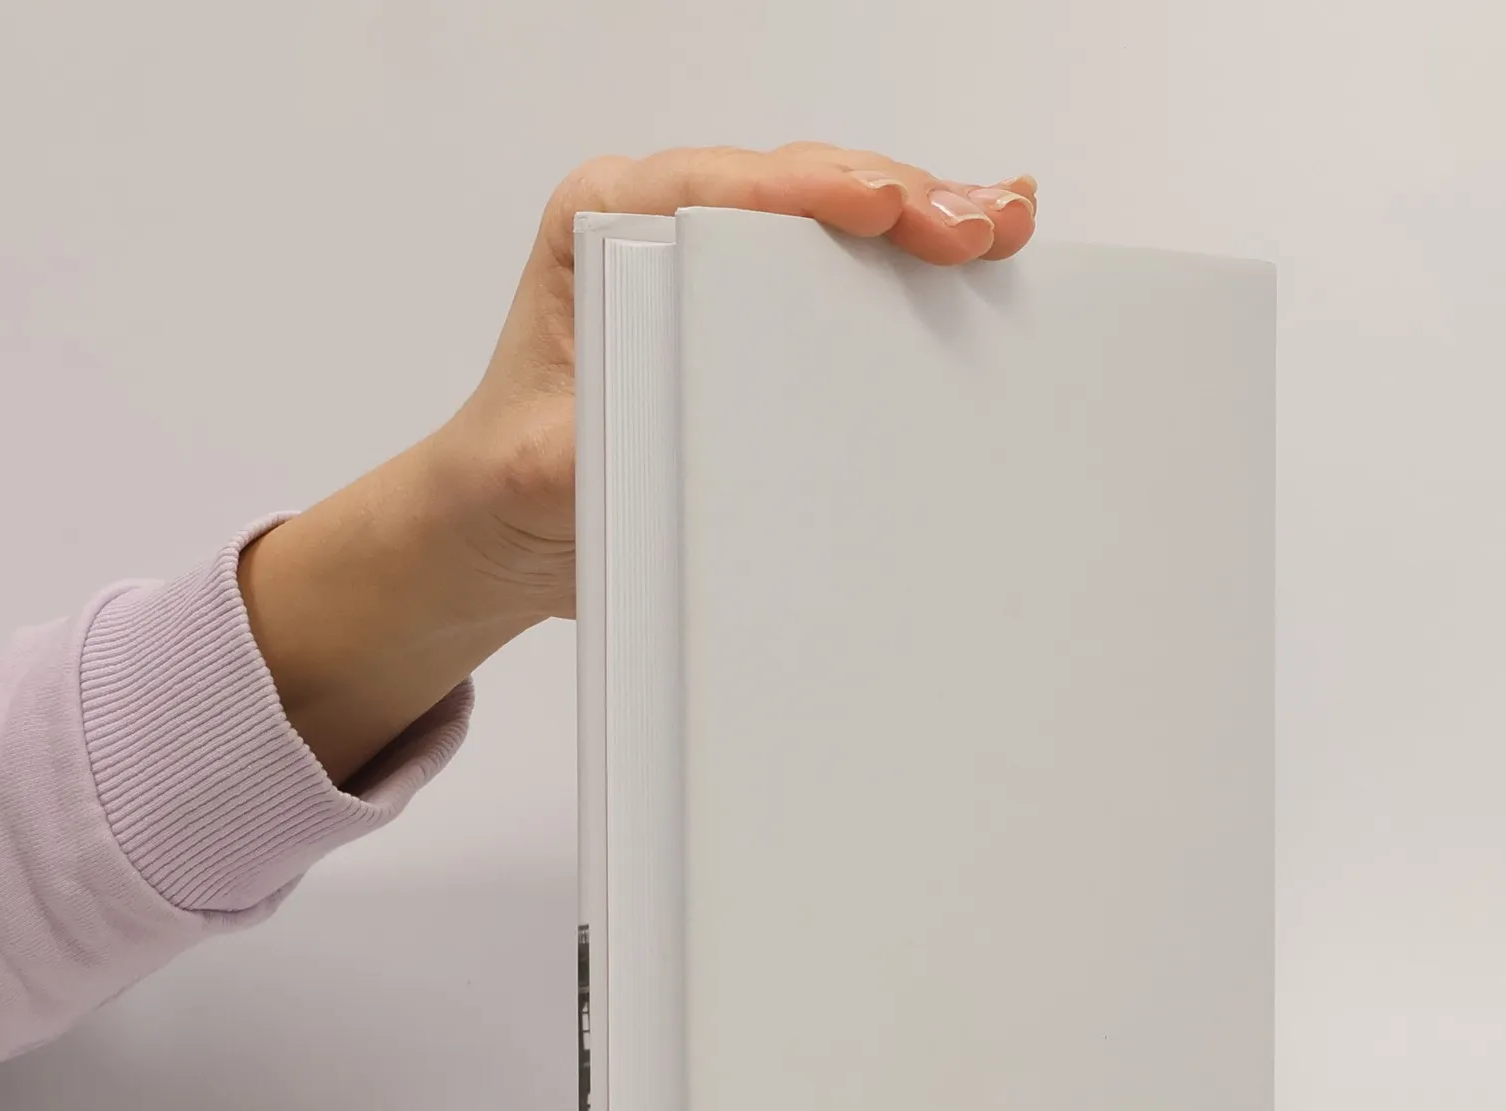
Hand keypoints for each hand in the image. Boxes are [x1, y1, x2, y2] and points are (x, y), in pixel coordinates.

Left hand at [241, 145, 1036, 784]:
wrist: (504, 526)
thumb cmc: (509, 482)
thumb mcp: (540, 471)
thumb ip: (588, 447)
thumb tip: (653, 439)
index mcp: (601, 224)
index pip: (725, 188)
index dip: (813, 192)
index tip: (884, 210)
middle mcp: (661, 226)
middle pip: (798, 188)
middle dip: (898, 198)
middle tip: (978, 227)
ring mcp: (714, 265)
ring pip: (832, 219)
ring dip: (923, 220)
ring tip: (1001, 227)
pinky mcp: (749, 314)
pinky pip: (837, 275)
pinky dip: (907, 271)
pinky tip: (974, 264)